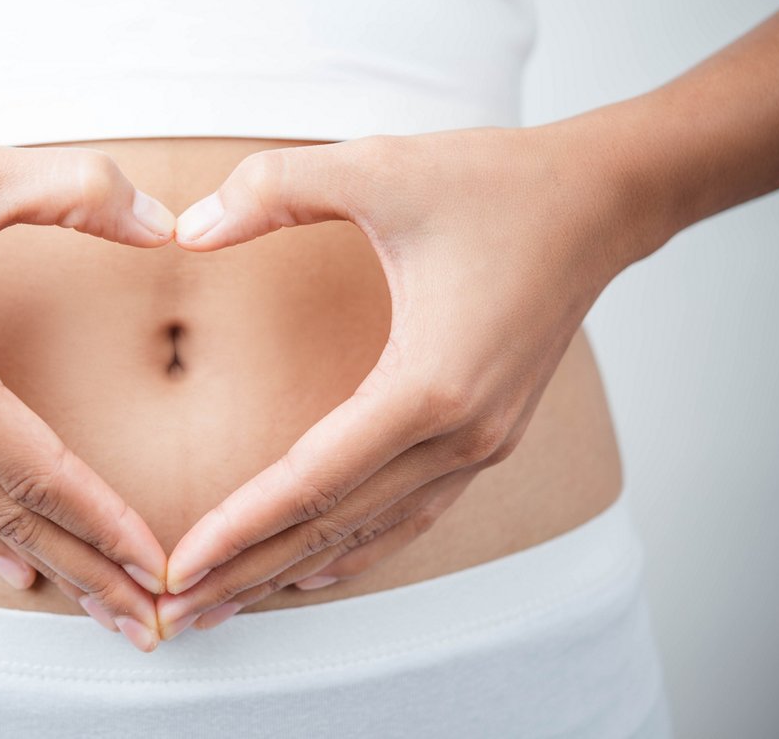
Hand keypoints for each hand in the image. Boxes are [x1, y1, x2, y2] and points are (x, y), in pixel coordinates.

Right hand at [0, 90, 175, 650]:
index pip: (37, 471)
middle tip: (149, 625)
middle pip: (9, 515)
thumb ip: (83, 195)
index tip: (160, 568)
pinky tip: (10, 562)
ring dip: (42, 558)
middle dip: (85, 572)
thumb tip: (168, 225)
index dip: (104, 522)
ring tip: (97, 605)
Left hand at [154, 126, 634, 637]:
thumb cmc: (497, 183)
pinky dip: (354, 548)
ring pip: (372, 534)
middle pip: (335, 529)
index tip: (177, 568)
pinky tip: (313, 567)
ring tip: (227, 603)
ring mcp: (481, 444)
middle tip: (177, 612)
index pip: (312, 482)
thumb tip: (186, 229)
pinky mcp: (487, 437)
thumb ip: (273, 190)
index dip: (239, 528)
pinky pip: (409, 514)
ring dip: (293, 571)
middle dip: (250, 573)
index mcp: (429, 385)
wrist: (602, 200)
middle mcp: (461, 435)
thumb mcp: (378, 167)